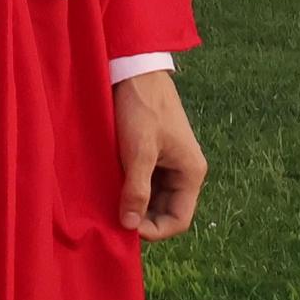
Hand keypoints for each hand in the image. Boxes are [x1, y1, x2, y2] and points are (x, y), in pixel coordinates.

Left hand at [114, 69, 207, 239]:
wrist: (134, 68)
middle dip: (143, 218)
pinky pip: (144, 180)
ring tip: (108, 204)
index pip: (179, 219)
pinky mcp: (152, 151)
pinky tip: (109, 187)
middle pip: (166, 210)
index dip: (155, 230)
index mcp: (191, 173)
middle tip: (112, 219)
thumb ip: (136, 190)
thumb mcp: (139, 151)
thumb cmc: (141, 107)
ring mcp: (168, 161)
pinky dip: (130, 187)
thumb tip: (130, 225)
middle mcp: (183, 170)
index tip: (126, 228)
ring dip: (134, 203)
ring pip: (153, 196)